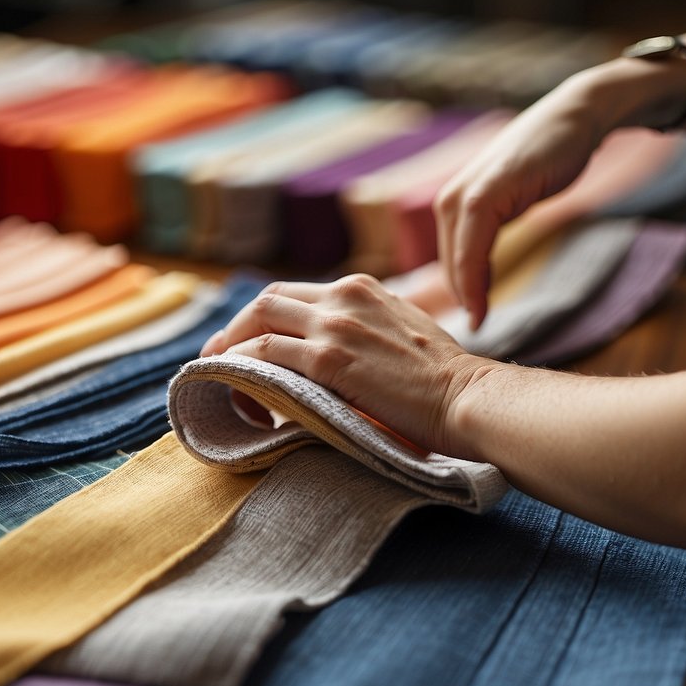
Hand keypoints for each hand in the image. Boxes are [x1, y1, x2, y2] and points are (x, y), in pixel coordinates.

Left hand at [200, 274, 494, 458]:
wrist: (467, 397)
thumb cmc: (443, 379)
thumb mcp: (403, 332)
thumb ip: (368, 329)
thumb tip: (340, 353)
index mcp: (362, 288)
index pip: (295, 292)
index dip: (263, 318)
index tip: (248, 343)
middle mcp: (344, 296)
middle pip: (268, 298)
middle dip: (236, 327)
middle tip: (218, 357)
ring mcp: (335, 326)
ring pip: (258, 320)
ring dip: (231, 348)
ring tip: (219, 377)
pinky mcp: (329, 360)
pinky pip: (265, 354)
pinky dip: (241, 368)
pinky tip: (237, 388)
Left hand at [433, 73, 609, 329]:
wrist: (574, 120)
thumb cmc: (546, 160)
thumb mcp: (509, 201)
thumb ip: (489, 230)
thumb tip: (479, 269)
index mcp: (451, 204)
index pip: (447, 263)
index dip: (455, 297)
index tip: (464, 329)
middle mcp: (449, 200)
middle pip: (447, 268)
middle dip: (457, 302)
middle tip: (468, 338)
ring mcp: (465, 196)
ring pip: (457, 262)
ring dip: (464, 297)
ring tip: (476, 327)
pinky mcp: (486, 195)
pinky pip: (473, 249)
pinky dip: (475, 280)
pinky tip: (480, 307)